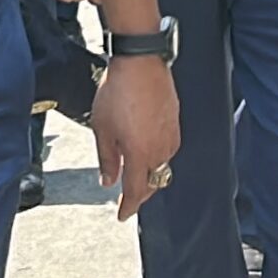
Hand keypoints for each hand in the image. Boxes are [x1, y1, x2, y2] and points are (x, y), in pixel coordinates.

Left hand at [93, 54, 179, 222]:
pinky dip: (158, 157)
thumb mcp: (102, 128)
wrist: (140, 62)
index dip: (128, 207)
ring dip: (149, 175)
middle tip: (128, 198)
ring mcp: (170, 135)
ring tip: (136, 172)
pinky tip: (148, 150)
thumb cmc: (117, 92)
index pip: (135, 192)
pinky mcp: (175, 122)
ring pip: (162, 167)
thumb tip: (108, 180)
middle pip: (152, 183)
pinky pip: (168, 150)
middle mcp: (159, 149)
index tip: (123, 215)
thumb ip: (106, 158)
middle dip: (139, 194)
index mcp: (139, 154)